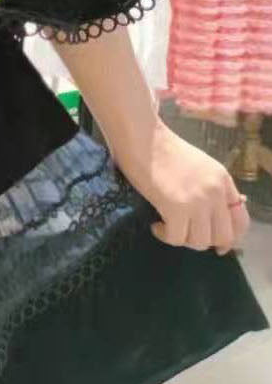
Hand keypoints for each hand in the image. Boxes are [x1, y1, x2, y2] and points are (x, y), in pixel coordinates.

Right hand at [117, 122, 248, 255]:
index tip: (217, 245)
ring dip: (183, 240)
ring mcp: (197, 201)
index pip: (241, 220)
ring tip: (168, 227)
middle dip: (204, 242)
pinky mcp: (176, 208)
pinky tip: (157, 225)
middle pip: (223, 236)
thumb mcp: (199, 166)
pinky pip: (176, 238)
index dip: (229, 237)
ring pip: (199, 242)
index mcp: (223, 181)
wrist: (143, 137)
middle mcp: (215, 193)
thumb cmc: (163, 148)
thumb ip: (210, 187)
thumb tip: (213, 214)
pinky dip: (165, 236)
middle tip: (186, 235)